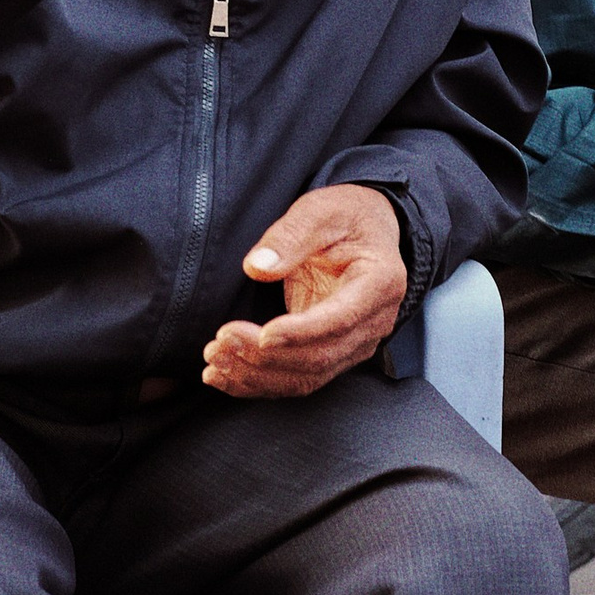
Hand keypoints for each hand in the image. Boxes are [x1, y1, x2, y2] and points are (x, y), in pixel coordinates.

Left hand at [202, 185, 408, 398]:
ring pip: (307, 378)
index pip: (341, 319)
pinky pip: (297, 380)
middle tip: (222, 341)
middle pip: (320, 357)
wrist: (365, 231)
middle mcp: (374, 323)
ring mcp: (356, 344)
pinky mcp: (333, 355)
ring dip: (257, 376)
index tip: (262, 333)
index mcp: (380, 283)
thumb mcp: (321, 211)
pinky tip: (224, 376)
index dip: (301, 332)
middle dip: (267, 357)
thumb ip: (291, 235)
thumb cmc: (346, 217)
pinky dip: (259, 384)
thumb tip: (257, 267)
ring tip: (215, 360)